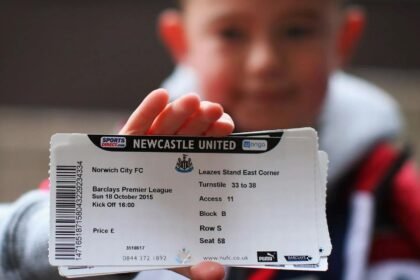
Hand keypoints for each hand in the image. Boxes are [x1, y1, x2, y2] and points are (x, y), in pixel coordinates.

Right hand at [119, 88, 231, 278]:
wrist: (107, 233)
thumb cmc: (147, 237)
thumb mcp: (172, 252)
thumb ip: (193, 263)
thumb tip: (216, 274)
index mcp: (186, 175)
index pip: (204, 153)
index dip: (216, 138)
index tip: (228, 127)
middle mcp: (168, 159)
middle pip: (187, 136)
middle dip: (201, 122)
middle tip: (214, 110)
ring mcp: (145, 151)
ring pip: (164, 128)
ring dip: (178, 112)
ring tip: (191, 100)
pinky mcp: (122, 149)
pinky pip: (135, 128)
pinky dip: (146, 111)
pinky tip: (160, 96)